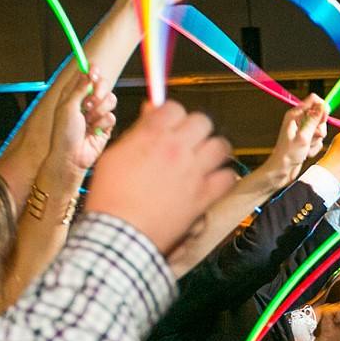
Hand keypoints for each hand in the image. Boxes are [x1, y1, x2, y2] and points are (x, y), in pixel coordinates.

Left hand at [45, 70, 117, 180]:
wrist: (72, 157)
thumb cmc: (64, 134)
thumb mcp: (67, 107)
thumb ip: (79, 89)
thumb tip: (88, 74)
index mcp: (73, 94)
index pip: (86, 76)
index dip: (92, 72)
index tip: (94, 72)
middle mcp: (86, 102)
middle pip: (103, 85)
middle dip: (99, 92)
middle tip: (89, 103)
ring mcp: (97, 114)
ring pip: (110, 100)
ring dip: (99, 110)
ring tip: (89, 120)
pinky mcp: (105, 126)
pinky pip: (112, 117)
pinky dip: (102, 123)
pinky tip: (93, 131)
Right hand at [85, 102, 235, 257]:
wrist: (121, 233)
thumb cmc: (111, 197)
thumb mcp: (114, 156)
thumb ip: (137, 132)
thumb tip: (150, 112)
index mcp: (152, 135)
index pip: (174, 107)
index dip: (172, 115)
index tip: (171, 125)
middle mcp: (176, 149)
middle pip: (202, 121)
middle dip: (196, 128)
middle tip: (189, 140)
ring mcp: (193, 172)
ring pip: (221, 146)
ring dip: (214, 149)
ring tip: (206, 157)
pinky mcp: (204, 196)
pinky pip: (228, 178)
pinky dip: (225, 178)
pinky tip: (215, 180)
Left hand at [258, 96, 328, 189]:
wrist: (282, 170)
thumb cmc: (287, 154)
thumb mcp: (303, 136)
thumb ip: (314, 120)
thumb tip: (323, 105)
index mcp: (295, 115)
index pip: (314, 100)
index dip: (321, 108)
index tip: (322, 120)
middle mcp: (299, 120)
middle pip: (320, 116)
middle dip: (319, 129)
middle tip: (311, 137)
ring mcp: (303, 130)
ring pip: (320, 130)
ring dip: (316, 141)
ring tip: (306, 147)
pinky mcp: (306, 139)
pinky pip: (318, 140)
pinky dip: (314, 148)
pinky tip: (306, 153)